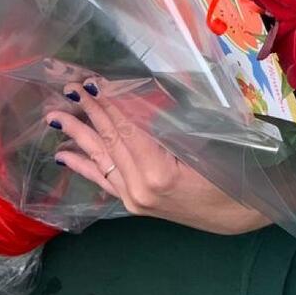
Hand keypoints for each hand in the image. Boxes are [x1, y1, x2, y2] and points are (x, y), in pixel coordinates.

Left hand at [45, 77, 270, 235]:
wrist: (240, 212)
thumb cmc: (232, 170)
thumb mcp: (206, 139)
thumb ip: (170, 120)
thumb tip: (139, 95)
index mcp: (159, 171)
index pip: (127, 128)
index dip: (109, 103)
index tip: (92, 82)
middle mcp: (140, 188)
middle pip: (110, 141)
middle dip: (89, 112)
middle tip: (70, 89)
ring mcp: (134, 199)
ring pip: (102, 159)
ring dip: (78, 134)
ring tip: (55, 116)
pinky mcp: (134, 204)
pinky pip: (103, 181)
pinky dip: (82, 166)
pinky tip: (63, 154)